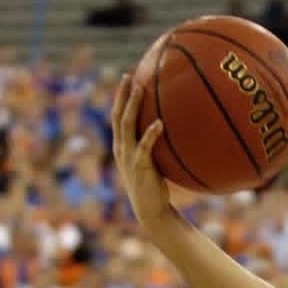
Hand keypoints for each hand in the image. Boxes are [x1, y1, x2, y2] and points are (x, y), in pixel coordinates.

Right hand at [111, 76, 173, 230]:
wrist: (151, 211)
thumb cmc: (154, 187)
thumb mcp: (151, 164)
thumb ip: (154, 148)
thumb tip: (170, 131)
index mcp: (121, 147)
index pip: (116, 117)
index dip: (119, 98)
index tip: (126, 79)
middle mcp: (121, 149)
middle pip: (118, 116)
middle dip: (121, 95)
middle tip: (128, 76)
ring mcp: (129, 158)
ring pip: (127, 125)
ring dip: (132, 105)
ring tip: (140, 88)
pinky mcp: (140, 167)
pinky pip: (145, 147)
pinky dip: (151, 134)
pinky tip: (160, 123)